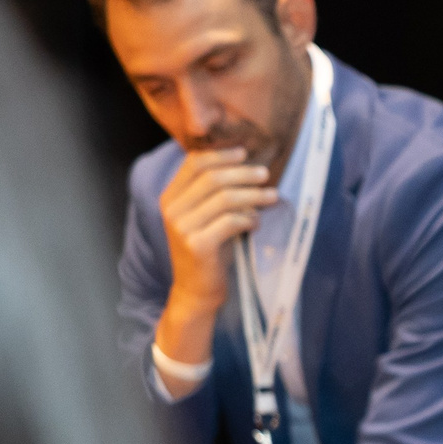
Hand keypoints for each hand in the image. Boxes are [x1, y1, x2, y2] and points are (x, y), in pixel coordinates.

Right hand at [156, 146, 276, 351]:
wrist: (196, 291)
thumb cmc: (209, 251)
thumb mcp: (206, 217)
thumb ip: (215, 193)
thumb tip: (248, 164)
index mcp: (170, 197)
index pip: (194, 163)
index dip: (222, 154)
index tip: (245, 152)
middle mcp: (172, 209)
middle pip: (213, 177)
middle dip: (244, 173)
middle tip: (266, 174)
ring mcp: (182, 228)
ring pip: (225, 198)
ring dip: (254, 195)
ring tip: (272, 197)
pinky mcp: (198, 245)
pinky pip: (231, 221)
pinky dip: (249, 219)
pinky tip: (257, 223)